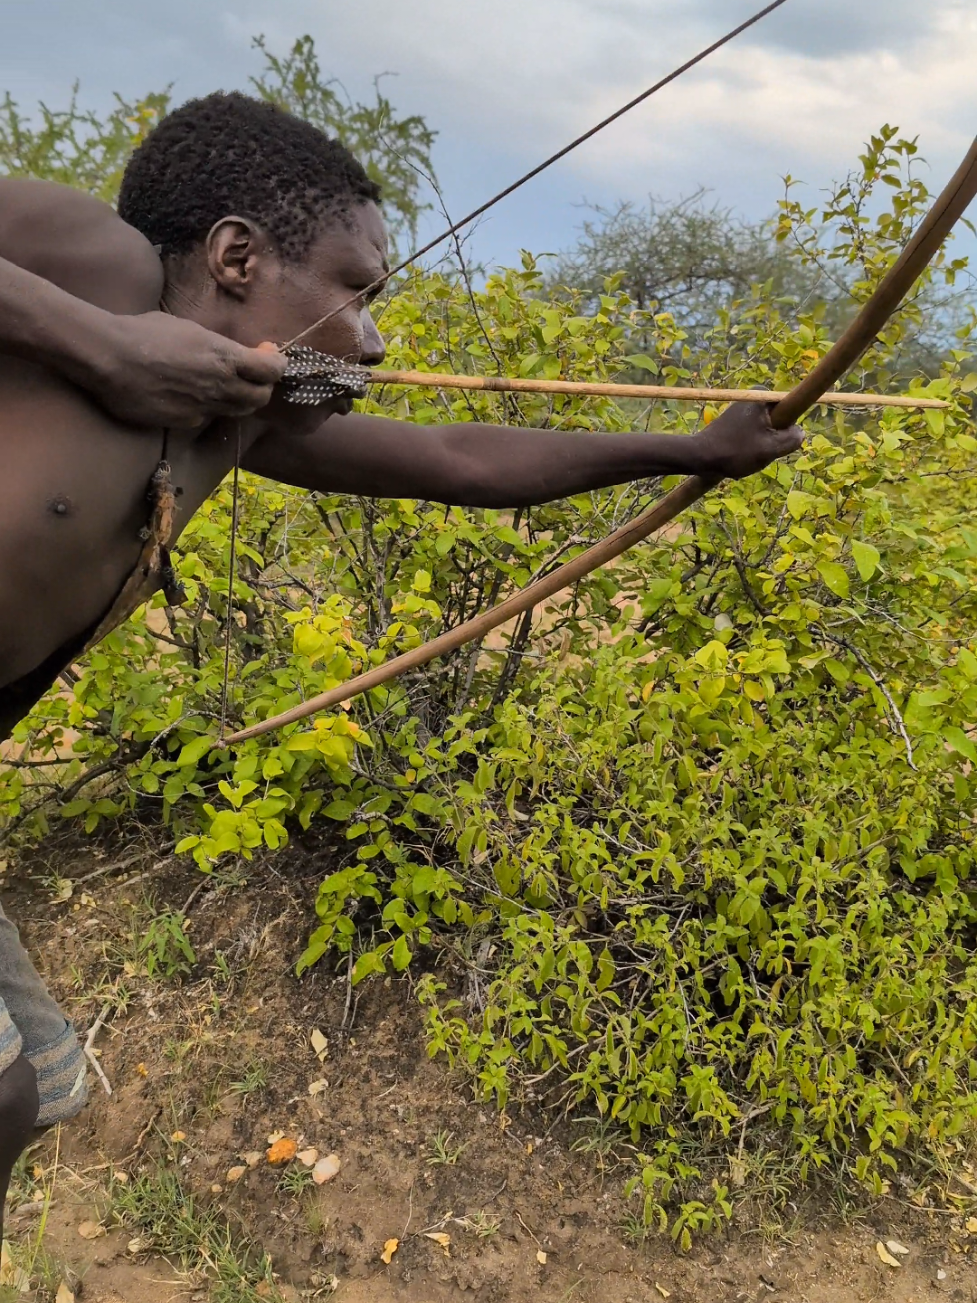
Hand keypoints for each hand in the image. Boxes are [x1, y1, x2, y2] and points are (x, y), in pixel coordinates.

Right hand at [94, 312, 286, 428]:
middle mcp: (221, 386)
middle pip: (260, 397)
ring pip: (236, 411)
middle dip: (261, 386)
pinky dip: (207, 409)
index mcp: (225, 356)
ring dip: (238, 400)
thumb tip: (227, 353)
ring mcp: (204, 407)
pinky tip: (190, 396)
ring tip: (224, 386)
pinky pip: (206, 417)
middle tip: (253, 376)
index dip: (276, 364)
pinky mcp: (184, 422)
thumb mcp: (189, 329)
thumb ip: (216, 346)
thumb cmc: (144, 332)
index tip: (270, 355)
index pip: (272, 370)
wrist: (109, 357)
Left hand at [692, 401, 803, 478]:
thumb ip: (792, 439)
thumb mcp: (771, 448)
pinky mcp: (733, 422)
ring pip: (765, 432)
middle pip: (778, 422)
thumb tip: (801, 432)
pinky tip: (739, 456)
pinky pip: (753, 436)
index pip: (790, 410)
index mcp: (763, 396)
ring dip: (761, 446)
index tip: (774, 439)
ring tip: (747, 454)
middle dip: (773, 439)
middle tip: (760, 450)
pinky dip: (750, 447)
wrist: (699, 457)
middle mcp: (752, 397)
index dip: (787, 428)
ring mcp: (742, 410)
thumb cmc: (736, 451)